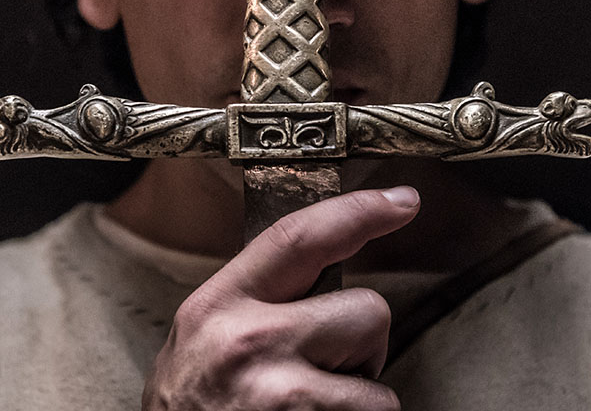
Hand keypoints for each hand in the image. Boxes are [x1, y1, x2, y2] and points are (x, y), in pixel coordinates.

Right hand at [142, 186, 420, 410]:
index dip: (359, 212)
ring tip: (307, 410)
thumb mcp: (199, 341)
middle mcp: (249, 342)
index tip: (402, 201)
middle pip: (367, 309)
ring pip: (379, 382)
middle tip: (323, 373)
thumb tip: (319, 265)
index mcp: (219, 305)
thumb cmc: (189, 409)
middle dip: (362, 345)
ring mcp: (282, 394)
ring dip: (357, 402)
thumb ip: (252, 301)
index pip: (298, 237)